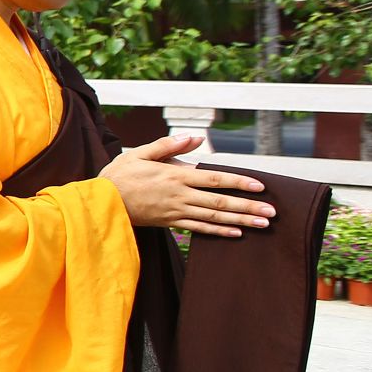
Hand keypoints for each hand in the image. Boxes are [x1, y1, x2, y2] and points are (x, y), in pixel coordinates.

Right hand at [101, 134, 275, 238]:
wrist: (100, 202)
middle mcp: (179, 196)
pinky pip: (198, 229)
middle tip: (272, 212)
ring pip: (213, 217)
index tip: (260, 186)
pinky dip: (218, 232)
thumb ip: (169, 145)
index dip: (239, 182)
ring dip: (240, 221)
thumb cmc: (119, 175)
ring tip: (262, 224)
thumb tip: (195, 138)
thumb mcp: (140, 153)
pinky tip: (236, 233)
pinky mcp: (169, 223)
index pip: (214, 179)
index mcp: (174, 176)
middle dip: (248, 207)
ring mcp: (175, 212)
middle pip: (220, 202)